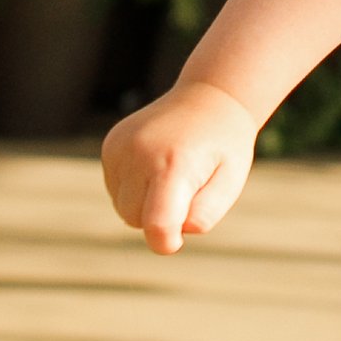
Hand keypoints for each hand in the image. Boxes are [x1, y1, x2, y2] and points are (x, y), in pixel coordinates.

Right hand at [103, 78, 258, 253]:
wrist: (208, 99)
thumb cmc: (224, 147)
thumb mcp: (230, 181)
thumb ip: (205, 213)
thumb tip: (171, 234)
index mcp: (175, 164)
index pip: (157, 223)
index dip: (165, 242)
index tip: (175, 242)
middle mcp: (140, 153)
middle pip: (136, 219)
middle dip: (160, 219)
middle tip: (187, 192)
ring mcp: (120, 147)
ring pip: (123, 207)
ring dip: (145, 204)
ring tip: (172, 175)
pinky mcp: (110, 145)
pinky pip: (115, 188)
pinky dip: (134, 188)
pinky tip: (156, 165)